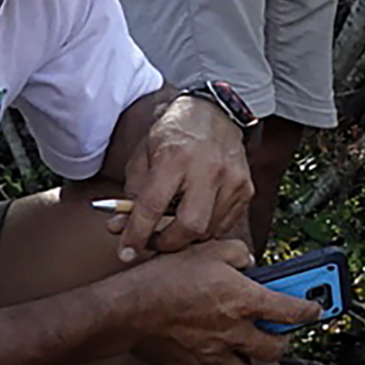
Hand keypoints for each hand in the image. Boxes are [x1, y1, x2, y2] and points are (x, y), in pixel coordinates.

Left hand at [110, 96, 254, 262]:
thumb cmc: (173, 135)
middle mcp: (209, 168)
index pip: (153, 206)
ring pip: (209, 231)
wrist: (213, 112)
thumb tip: (118, 228)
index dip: (136, 234)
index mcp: (176, 157)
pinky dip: (207, 228)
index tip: (125, 252)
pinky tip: (195, 213)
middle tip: (152, 241)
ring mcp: (233, 180)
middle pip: (190, 227)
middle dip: (167, 243)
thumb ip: (131, 194)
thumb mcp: (143, 156)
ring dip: (186, 236)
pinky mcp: (246, 189)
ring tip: (173, 221)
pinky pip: (224, 225)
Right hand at [129, 240, 318, 364]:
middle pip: (274, 349)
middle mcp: (234, 331)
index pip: (292, 310)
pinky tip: (211, 353)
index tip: (315, 309)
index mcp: (243, 300)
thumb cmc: (164, 278)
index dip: (310, 310)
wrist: (127, 309)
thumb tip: (248, 260)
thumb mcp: (208, 249)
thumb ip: (237, 254)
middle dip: (281, 340)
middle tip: (278, 330)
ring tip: (245, 342)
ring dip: (249, 356)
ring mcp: (213, 353)